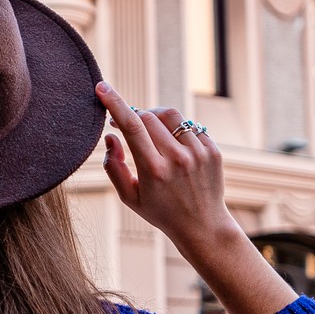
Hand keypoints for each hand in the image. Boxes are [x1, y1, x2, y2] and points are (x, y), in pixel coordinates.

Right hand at [95, 81, 234, 250]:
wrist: (202, 226)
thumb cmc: (161, 212)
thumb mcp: (129, 198)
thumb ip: (114, 167)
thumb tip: (111, 137)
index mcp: (154, 171)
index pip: (132, 126)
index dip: (115, 103)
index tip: (102, 87)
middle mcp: (178, 159)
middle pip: (149, 117)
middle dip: (133, 115)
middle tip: (126, 124)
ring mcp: (198, 153)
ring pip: (170, 115)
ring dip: (154, 117)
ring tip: (150, 133)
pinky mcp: (212, 150)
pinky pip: (189, 126)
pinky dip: (175, 129)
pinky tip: (172, 145)